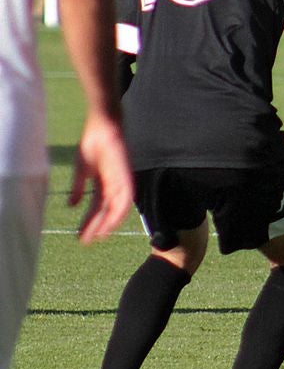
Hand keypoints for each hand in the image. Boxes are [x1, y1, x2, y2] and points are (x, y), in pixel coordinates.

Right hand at [71, 114, 132, 244]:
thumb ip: (78, 188)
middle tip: (86, 242)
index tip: (79, 236)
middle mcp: (114, 186)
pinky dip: (119, 210)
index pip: (96, 208)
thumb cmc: (92, 144)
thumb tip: (71, 206)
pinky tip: (112, 221)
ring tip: (98, 236)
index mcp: (103, 185)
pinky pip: (126, 197)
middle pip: (106, 212)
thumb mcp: (82, 170)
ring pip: (117, 209)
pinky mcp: (126, 176)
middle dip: (96, 227)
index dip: (88, 222)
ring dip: (108, 223)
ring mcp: (121, 182)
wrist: (102, 127)